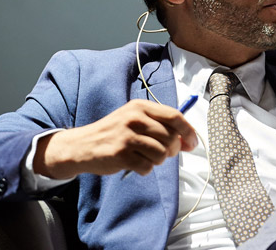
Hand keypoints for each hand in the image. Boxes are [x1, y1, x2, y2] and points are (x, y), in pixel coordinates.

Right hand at [33, 99, 196, 178]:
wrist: (82, 145)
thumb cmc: (114, 133)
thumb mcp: (135, 119)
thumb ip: (160, 125)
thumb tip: (188, 140)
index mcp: (141, 106)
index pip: (175, 116)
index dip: (188, 131)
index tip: (193, 142)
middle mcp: (135, 118)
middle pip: (171, 138)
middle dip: (171, 150)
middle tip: (161, 153)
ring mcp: (127, 136)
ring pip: (161, 154)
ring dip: (157, 161)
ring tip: (144, 157)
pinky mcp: (121, 154)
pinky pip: (147, 167)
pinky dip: (144, 170)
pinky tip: (134, 164)